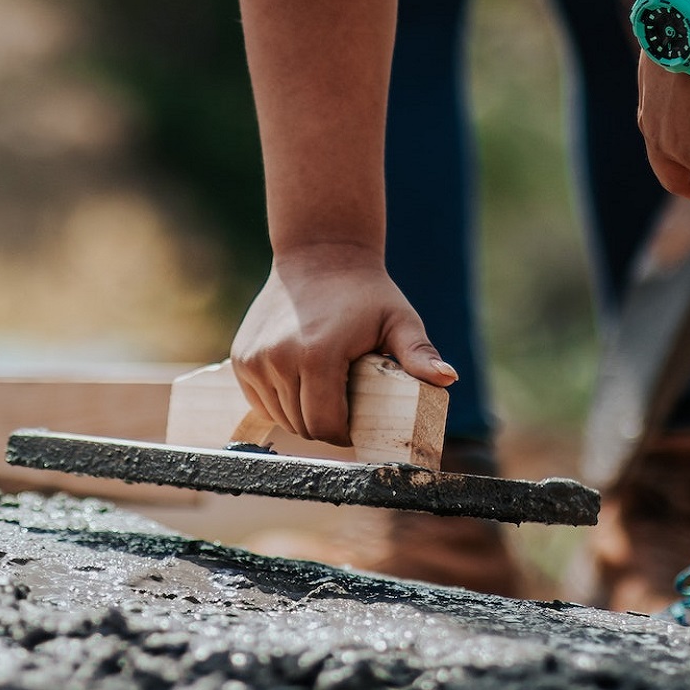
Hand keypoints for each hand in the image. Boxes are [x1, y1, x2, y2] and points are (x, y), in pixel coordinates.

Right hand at [230, 246, 454, 443]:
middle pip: (303, 425)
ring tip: (324, 392)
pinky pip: (261, 402)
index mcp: (317, 356)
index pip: (326, 425)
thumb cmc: (366, 293)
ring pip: (280, 417)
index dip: (345, 434)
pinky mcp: (242, 359)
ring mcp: (255, 360)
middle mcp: (278, 360)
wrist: (318, 255)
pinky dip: (280, 402)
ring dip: (302, 415)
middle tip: (345, 408)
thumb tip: (447, 378)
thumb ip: (419, 354)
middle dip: (325, 426)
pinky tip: (299, 383)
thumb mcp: (399, 321)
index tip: (357, 425)